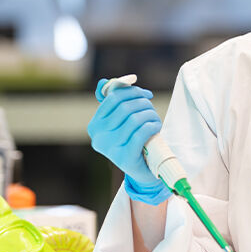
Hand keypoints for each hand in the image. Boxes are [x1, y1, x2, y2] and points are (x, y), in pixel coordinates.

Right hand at [89, 78, 169, 203]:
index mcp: (95, 126)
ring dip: (150, 115)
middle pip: (125, 107)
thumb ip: (113, 101)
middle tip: (152, 108)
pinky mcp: (125, 158)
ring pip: (134, 119)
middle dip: (143, 103)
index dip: (132, 92)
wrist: (143, 170)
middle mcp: (99, 138)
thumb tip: (104, 82)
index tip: (146, 95)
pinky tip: (155, 127)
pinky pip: (140, 133)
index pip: (113, 98)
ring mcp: (110, 149)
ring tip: (155, 119)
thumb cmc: (133, 140)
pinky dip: (151, 126)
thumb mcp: (121, 121)